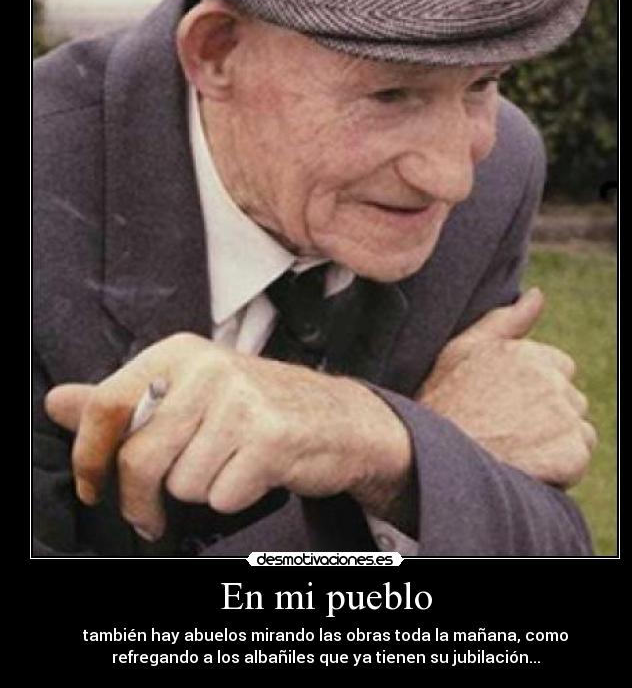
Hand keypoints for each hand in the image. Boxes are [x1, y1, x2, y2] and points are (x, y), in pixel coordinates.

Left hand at [45, 334, 411, 540]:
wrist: (338, 417)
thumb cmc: (253, 407)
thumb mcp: (185, 392)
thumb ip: (121, 401)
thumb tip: (56, 402)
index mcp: (178, 353)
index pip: (107, 405)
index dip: (89, 456)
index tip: (92, 487)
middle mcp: (208, 368)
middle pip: (140, 456)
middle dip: (139, 500)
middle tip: (149, 516)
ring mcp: (241, 401)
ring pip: (181, 483)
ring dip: (199, 491)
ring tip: (225, 467)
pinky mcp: (271, 437)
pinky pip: (221, 495)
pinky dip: (232, 497)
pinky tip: (252, 473)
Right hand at [416, 288, 596, 486]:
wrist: (436, 461)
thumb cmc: (441, 405)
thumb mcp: (461, 351)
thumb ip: (505, 319)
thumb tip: (537, 294)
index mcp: (528, 354)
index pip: (558, 367)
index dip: (534, 388)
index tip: (507, 404)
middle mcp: (550, 380)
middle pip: (570, 398)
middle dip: (548, 413)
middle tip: (507, 427)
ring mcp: (562, 417)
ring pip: (578, 427)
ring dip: (556, 439)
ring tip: (515, 447)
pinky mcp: (571, 452)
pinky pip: (579, 456)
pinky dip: (560, 465)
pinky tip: (526, 465)